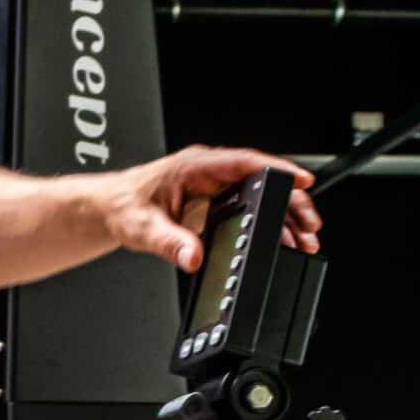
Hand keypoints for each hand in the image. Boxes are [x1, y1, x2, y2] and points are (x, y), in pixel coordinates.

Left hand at [98, 146, 322, 272]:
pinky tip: (282, 239)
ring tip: (304, 239)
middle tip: (311, 226)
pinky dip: (268, 221)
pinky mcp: (214, 200)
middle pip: (261, 179)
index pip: (244, 162)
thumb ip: (169, 243)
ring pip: (260, 193)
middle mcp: (208, 172)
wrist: (109, 210)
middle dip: (290, 200)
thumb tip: (193, 257)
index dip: (277, 170)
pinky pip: (250, 205)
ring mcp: (214, 185)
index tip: (301, 181)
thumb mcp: (143, 228)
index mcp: (194, 167)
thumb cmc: (123, 208)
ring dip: (283, 214)